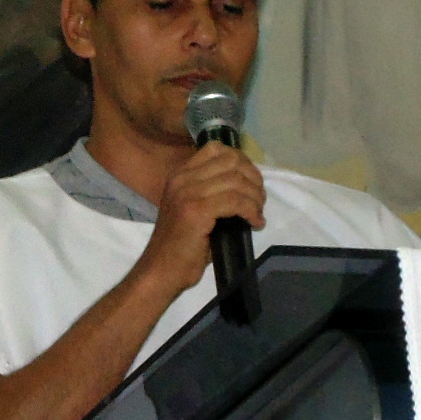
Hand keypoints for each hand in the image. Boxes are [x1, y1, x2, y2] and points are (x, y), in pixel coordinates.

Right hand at [134, 138, 265, 301]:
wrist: (161, 271)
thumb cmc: (181, 246)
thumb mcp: (193, 210)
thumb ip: (213, 193)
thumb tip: (247, 187)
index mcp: (179, 175)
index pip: (216, 149)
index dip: (242, 162)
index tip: (251, 183)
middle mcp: (181, 179)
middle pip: (231, 161)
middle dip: (253, 178)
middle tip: (259, 200)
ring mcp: (188, 193)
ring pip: (236, 180)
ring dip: (255, 197)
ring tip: (257, 213)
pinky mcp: (196, 211)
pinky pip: (236, 201)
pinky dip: (251, 211)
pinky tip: (255, 223)